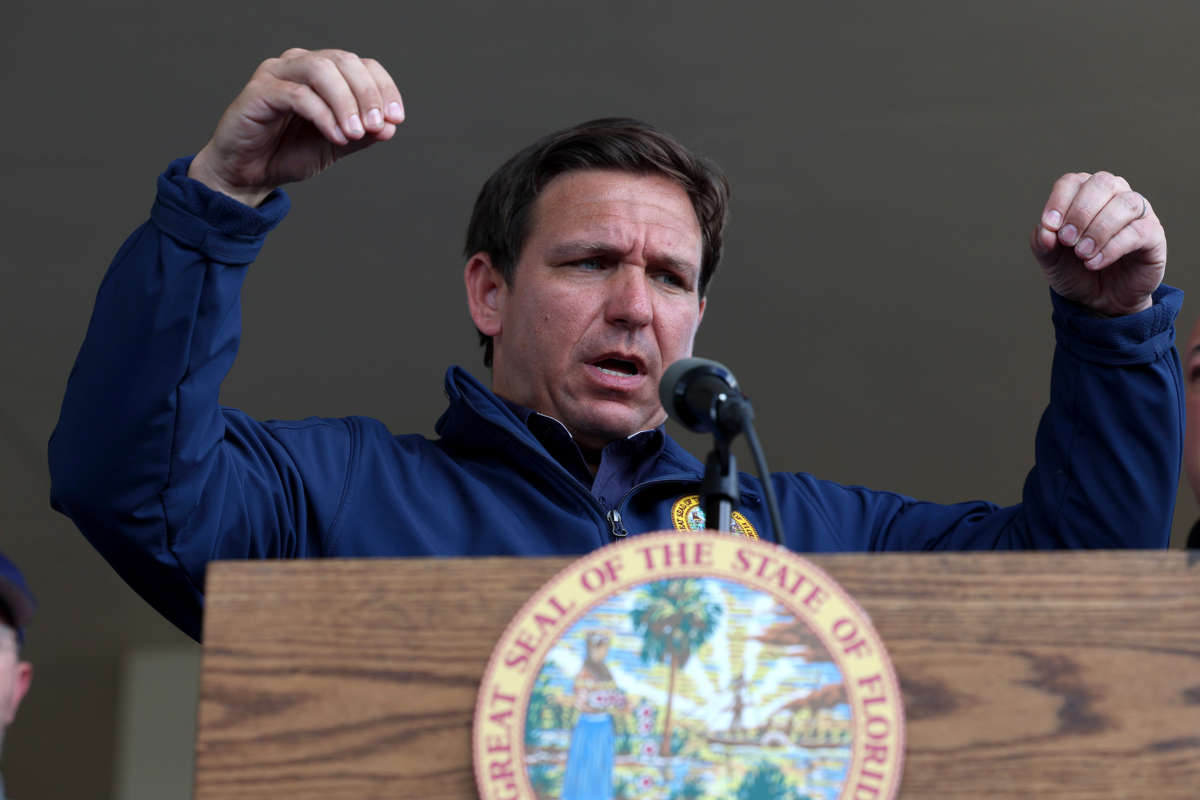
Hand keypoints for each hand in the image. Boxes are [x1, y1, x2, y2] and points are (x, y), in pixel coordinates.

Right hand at [187, 48, 404, 206]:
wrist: (248, 174)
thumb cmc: (288, 154)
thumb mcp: (336, 146)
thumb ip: (362, 136)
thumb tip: (390, 126)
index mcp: (323, 73)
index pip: (361, 65)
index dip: (383, 88)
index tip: (396, 118)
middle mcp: (300, 64)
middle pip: (344, 61)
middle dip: (367, 94)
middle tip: (377, 126)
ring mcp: (277, 73)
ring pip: (321, 70)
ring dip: (346, 102)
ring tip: (356, 133)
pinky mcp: (259, 91)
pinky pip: (297, 95)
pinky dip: (322, 115)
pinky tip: (336, 136)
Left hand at [1030, 172, 1164, 315]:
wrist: (1097, 301)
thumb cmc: (1074, 270)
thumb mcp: (1050, 258)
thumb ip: (1042, 241)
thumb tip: (1046, 231)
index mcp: (1085, 194)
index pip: (1072, 182)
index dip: (1059, 201)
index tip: (1049, 226)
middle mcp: (1115, 196)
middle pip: (1102, 183)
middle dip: (1080, 212)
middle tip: (1067, 240)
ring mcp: (1138, 213)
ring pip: (1125, 203)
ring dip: (1099, 229)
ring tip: (1082, 254)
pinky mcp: (1154, 235)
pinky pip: (1139, 231)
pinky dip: (1113, 248)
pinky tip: (1094, 263)